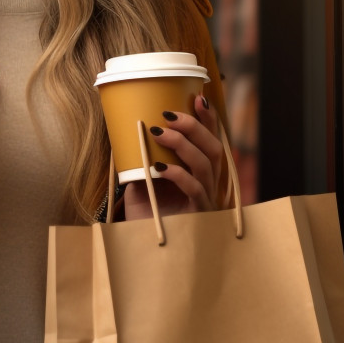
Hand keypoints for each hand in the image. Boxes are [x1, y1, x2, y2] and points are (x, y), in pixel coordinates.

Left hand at [123, 94, 224, 219]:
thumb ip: (142, 155)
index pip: (210, 140)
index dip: (209, 119)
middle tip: (169, 114)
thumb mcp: (140, 177)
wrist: (140, 244)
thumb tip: (130, 126)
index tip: (198, 98)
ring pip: (206, 165)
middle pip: (214, 149)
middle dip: (195, 127)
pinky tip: (158, 167)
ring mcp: (205, 200)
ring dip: (183, 145)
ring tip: (158, 133)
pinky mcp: (198, 215)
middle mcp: (207, 184)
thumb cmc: (144, 211)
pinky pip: (194, 189)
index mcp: (198, 172)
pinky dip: (177, 174)